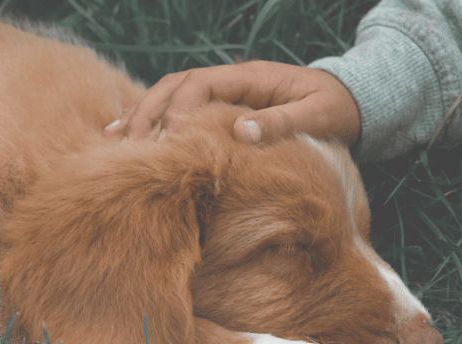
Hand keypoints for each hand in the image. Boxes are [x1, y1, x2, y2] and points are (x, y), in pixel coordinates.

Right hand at [105, 60, 360, 145]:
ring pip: (169, 98)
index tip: (168, 142)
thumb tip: (241, 131)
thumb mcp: (318, 117)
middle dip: (149, 114)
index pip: (201, 85)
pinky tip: (126, 137)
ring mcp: (222, 95)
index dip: (180, 111)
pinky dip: (151, 123)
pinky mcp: (219, 110)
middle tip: (128, 147)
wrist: (347, 103)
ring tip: (113, 142)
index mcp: (250, 78)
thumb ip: (283, 122)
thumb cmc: (335, 111)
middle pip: (175, 88)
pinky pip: (178, 111)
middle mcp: (230, 82)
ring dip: (141, 117)